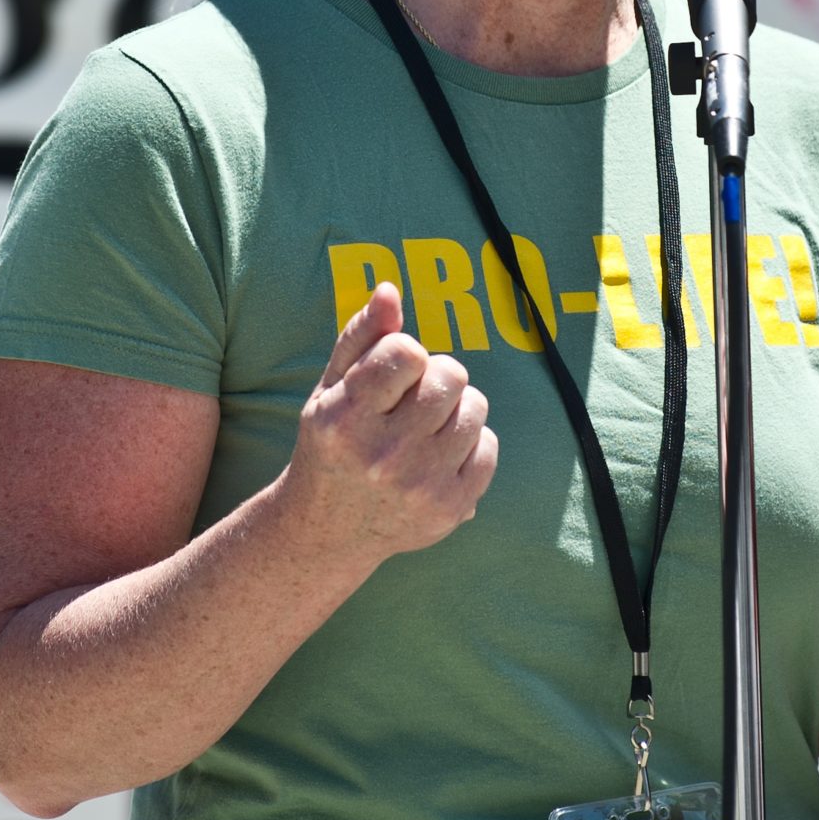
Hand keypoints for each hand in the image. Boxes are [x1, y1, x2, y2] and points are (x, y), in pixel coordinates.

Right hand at [286, 283, 497, 559]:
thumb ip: (360, 336)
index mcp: (345, 419)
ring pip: (476, 408)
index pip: (408, 352)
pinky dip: (471, 445)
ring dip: (457, 409)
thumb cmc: (333, 443)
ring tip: (425, 428)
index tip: (393, 375)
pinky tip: (439, 458)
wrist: (328, 530)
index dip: (407, 354)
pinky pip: (489, 447)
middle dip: (437, 377)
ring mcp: (419, 486)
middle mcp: (382, 456)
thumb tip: (389, 289)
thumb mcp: (331, 388)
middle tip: (412, 401)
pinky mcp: (450, 510)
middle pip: (451, 376)